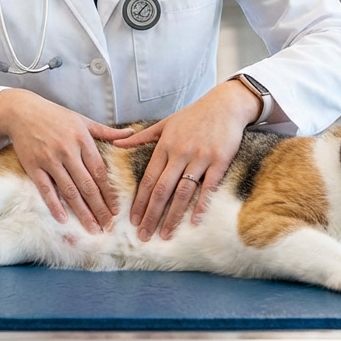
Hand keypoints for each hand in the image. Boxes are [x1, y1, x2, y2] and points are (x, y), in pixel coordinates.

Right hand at [0, 89, 133, 233]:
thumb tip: (131, 134)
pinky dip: (54, 205)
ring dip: (82, 212)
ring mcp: (49, 160)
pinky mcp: (33, 167)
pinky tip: (63, 219)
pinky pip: (46, 190)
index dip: (109, 192)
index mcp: (82, 140)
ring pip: (69, 191)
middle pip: (87, 185)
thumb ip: (106, 131)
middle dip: (99, 208)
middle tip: (108, 225)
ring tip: (92, 228)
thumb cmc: (54, 116)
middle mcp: (67, 151)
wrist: (22, 112)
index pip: (100, 172)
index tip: (116, 209)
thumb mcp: (82, 120)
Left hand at [112, 80, 260, 240]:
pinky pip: (208, 186)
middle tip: (143, 236)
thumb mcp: (165, 123)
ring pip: (183, 191)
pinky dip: (201, 205)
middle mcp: (180, 152)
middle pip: (162, 189)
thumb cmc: (193, 115)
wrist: (225, 105)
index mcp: (165, 145)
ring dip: (173, 216)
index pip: (148, 179)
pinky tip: (194, 221)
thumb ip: (141, 136)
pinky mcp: (220, 160)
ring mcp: (200, 157)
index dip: (139, 201)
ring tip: (165, 234)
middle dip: (151, 215)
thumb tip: (116, 143)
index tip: (132, 220)